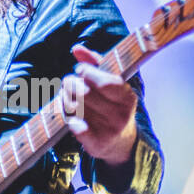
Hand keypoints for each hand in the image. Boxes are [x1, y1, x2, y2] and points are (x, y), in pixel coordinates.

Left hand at [62, 43, 138, 165]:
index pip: (104, 82)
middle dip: (71, 84)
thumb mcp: (111, 84)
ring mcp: (109, 130)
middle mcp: (121, 114)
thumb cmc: (113, 105)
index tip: (80, 70)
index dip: (87, 73)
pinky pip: (76, 128)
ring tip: (67, 97)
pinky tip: (71, 117)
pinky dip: (69, 120)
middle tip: (68, 83)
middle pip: (85, 94)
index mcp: (128, 97)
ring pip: (76, 108)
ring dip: (66, 100)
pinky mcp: (97, 144)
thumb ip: (95, 63)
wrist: (121, 143)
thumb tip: (76, 48)